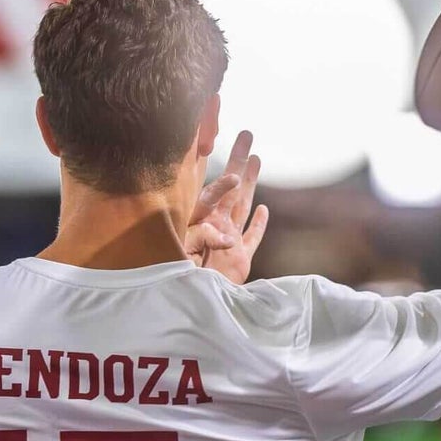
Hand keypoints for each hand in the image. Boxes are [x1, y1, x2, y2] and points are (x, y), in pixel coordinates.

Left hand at [184, 130, 268, 284]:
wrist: (191, 305)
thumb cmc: (177, 278)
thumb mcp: (183, 253)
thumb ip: (201, 237)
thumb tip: (223, 231)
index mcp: (200, 222)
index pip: (210, 193)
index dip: (219, 179)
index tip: (227, 163)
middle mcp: (216, 226)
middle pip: (230, 188)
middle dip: (238, 161)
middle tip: (246, 135)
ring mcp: (229, 241)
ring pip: (243, 205)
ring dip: (250, 182)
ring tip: (256, 158)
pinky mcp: (240, 258)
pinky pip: (251, 237)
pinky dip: (258, 224)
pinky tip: (263, 210)